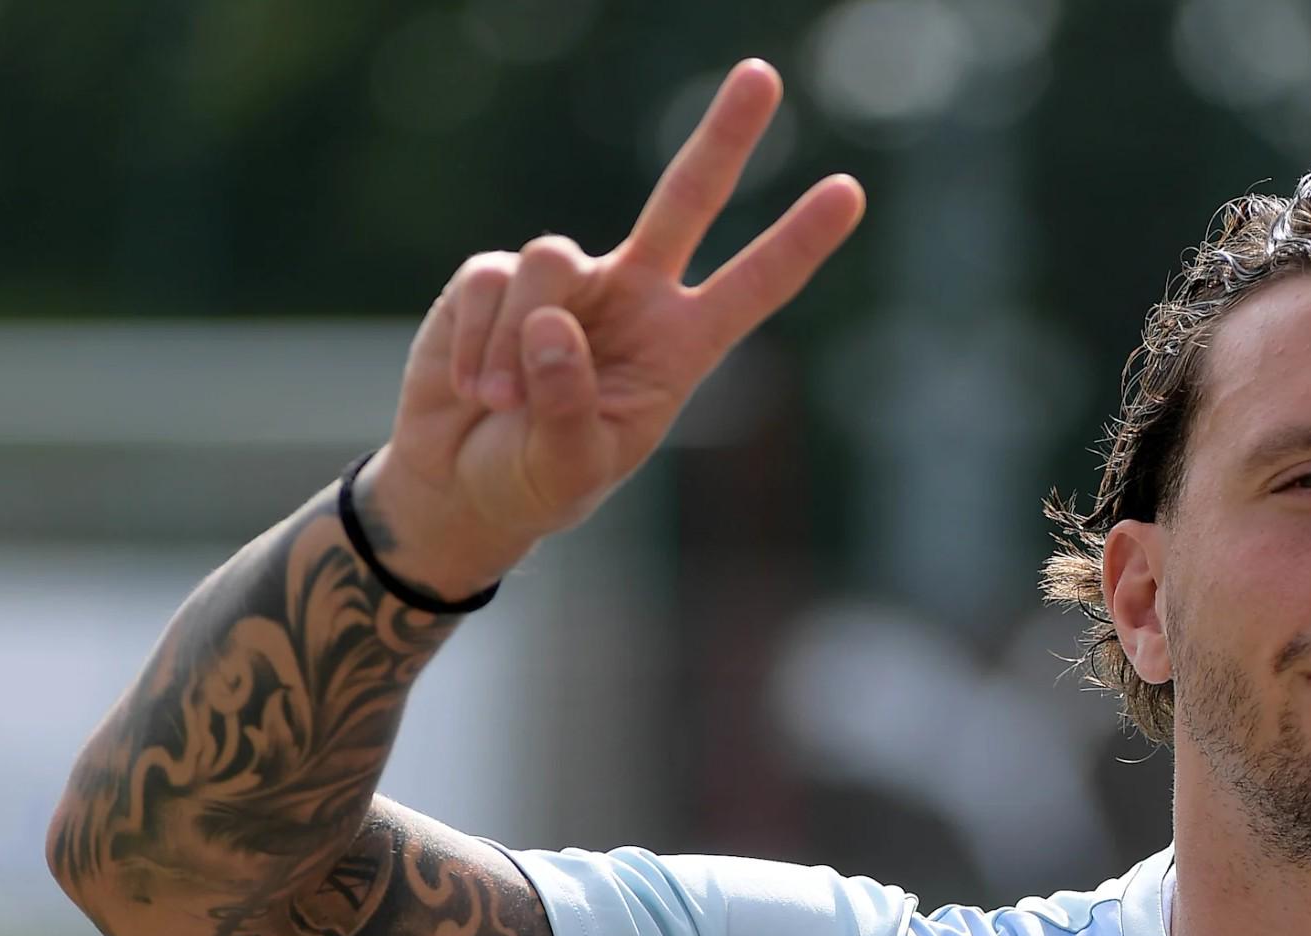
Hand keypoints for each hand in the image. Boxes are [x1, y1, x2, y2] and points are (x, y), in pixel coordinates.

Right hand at [371, 59, 862, 567]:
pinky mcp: (493, 277)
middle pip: (685, 199)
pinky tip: (473, 389)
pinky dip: (477, 342)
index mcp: (679, 348)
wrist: (460, 484)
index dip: (798, 242)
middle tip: (765, 76)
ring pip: (551, 260)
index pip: (752, 287)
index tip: (850, 193)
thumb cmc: (535, 482)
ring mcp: (568, 282)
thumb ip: (567, 405)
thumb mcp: (568, 468)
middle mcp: (634, 298)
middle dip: (724, 137)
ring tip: (501, 401)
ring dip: (521, 337)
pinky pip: (490, 284)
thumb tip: (551, 325)